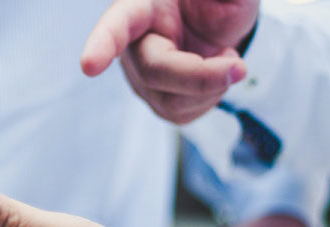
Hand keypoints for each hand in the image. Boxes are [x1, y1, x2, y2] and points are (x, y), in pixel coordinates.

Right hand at [81, 0, 259, 123]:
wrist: (222, 21)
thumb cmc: (215, 1)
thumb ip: (224, 0)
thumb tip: (230, 6)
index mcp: (141, 6)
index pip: (117, 25)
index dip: (102, 45)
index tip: (90, 66)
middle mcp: (133, 42)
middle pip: (154, 71)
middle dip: (201, 77)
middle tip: (240, 66)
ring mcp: (141, 74)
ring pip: (169, 101)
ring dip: (211, 88)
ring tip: (227, 60)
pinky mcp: (156, 98)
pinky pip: (181, 114)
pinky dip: (210, 99)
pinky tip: (214, 77)